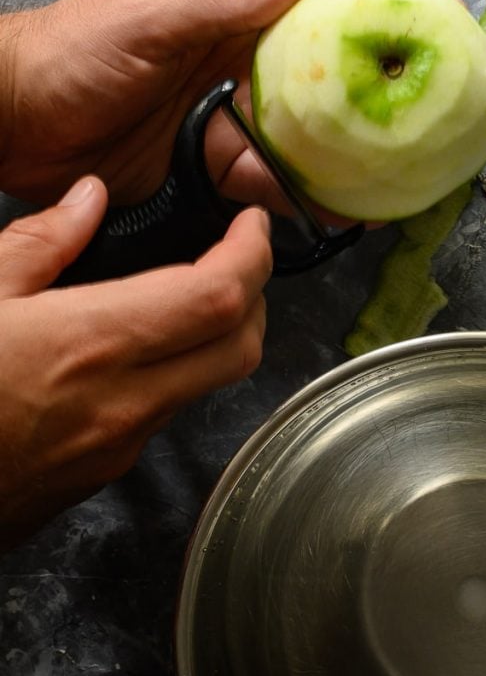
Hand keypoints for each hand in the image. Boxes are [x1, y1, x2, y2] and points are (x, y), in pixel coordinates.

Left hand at [0, 0, 401, 206]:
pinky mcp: (213, 163)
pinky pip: (270, 180)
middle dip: (381, 84)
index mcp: (235, 3)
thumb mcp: (152, 13)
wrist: (11, 123)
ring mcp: (232, 113)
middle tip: (433, 107)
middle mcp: (244, 56)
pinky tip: (335, 209)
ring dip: (349, 153)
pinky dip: (301, 196)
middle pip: (331, 67)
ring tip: (397, 173)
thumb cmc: (72, 51)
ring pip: (309, 132)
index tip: (437, 14)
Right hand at [0, 176, 271, 549]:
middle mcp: (119, 403)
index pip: (218, 296)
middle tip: (238, 259)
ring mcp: (115, 448)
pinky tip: (135, 351)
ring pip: (209, 385)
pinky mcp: (99, 476)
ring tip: (190, 296)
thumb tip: (86, 199)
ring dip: (219, 337)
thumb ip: (36, 242)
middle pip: (241, 349)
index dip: (253, 254)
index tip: (251, 226)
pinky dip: (176, 374)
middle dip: (258, 297)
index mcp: (87, 343)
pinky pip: (164, 415)